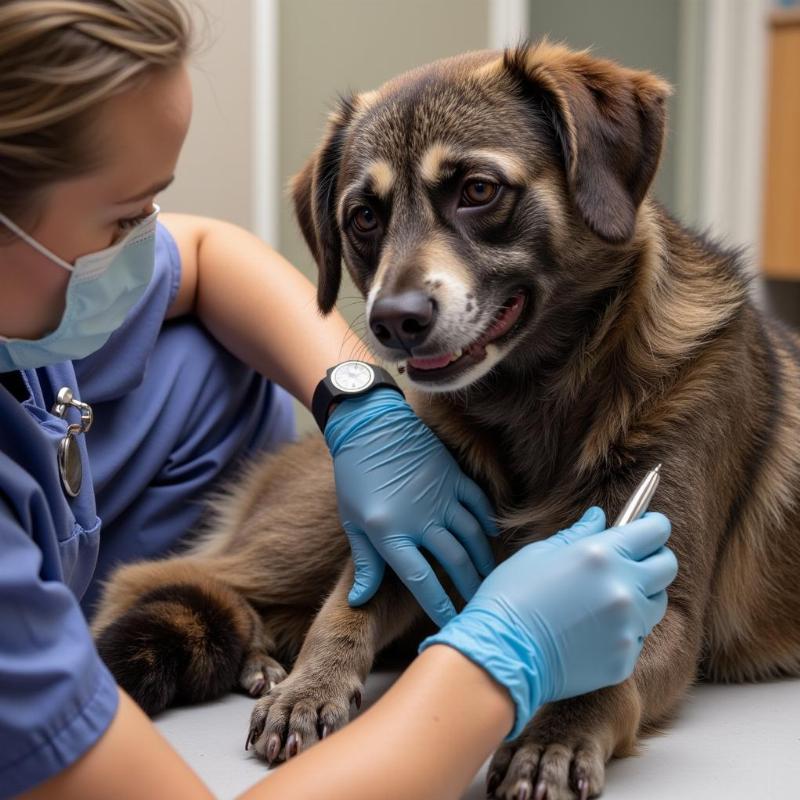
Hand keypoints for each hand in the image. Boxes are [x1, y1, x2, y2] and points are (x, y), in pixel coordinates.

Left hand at [324, 388, 498, 625]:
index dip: (438, 605)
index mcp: (390, 533)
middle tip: (478, 605)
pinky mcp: (453, 477)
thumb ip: (365, 563)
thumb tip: (359, 601)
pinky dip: (487, 523)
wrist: (370, 426)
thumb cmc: (355, 477)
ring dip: (483, 560)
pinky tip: (491, 538)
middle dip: (469, 588)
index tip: (449, 623)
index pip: (420, 580)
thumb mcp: (352, 522)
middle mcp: (420, 518)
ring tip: (489, 578)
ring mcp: (441, 496)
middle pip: (454, 562)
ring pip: (472, 536)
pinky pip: (478, 504)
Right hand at [419, 507, 676, 737]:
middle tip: (630, 562)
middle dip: (653, 559)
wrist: (501, 654)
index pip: (655, 531)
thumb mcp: (539, 554)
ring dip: (640, 597)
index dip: (653, 525)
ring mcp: (628, 626)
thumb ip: (577, 534)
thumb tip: (599, 517)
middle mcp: (623, 588)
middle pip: (667, 566)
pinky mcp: (624, 658)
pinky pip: (636, 637)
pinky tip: (590, 630)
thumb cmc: (511, 596)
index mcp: (602, 554)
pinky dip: (621, 630)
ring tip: (604, 600)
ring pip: (656, 604)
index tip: (648, 526)